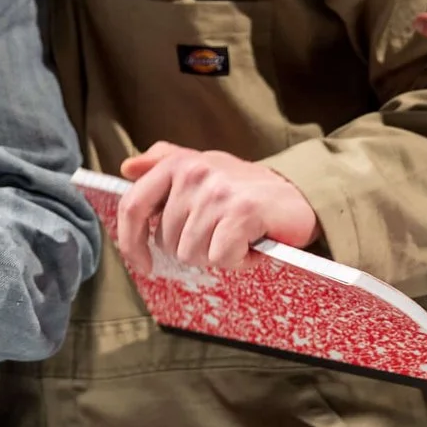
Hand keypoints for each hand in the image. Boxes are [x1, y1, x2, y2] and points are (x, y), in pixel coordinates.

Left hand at [115, 141, 319, 272]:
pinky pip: (221, 258)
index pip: (133, 206)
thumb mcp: (204, 168)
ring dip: (218, 256)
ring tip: (238, 237)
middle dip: (194, 250)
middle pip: (168, 242)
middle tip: (221, 235)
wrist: (299, 193)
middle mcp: (195, 173)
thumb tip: (127, 167)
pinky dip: (238, 261)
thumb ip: (163, 163)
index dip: (130, 242)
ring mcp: (218, 192)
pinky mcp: (242, 212)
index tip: (143, 264)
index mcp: (178, 163)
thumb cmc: (246, 188)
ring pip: (193, 254)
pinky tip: (251, 246)